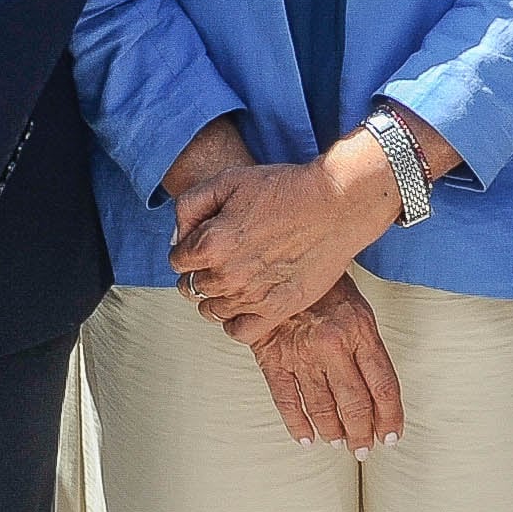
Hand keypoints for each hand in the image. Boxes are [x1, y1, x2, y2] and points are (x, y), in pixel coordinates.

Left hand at [168, 146, 389, 345]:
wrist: (335, 204)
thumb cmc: (285, 189)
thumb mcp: (227, 180)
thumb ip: (191, 206)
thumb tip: (179, 238)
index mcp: (210, 244)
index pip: (177, 261)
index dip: (188, 250)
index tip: (203, 244)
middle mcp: (227, 275)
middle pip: (192, 288)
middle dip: (200, 273)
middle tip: (220, 260)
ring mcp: (251, 297)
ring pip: (212, 310)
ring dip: (216, 297)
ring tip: (234, 280)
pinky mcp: (277, 310)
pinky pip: (240, 331)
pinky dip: (235, 322)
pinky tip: (244, 305)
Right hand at [246, 280, 402, 447]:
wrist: (278, 260)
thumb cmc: (323, 285)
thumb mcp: (357, 308)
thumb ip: (367, 347)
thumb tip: (378, 392)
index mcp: (360, 331)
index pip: (384, 387)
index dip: (391, 418)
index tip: (391, 436)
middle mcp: (333, 345)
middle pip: (355, 403)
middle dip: (362, 433)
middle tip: (363, 448)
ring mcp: (301, 353)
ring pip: (322, 408)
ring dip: (333, 432)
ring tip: (338, 442)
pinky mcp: (273, 357)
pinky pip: (286, 400)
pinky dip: (297, 424)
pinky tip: (306, 438)